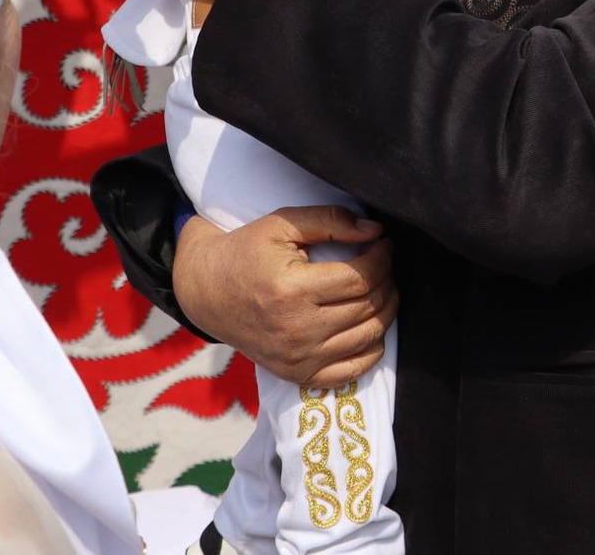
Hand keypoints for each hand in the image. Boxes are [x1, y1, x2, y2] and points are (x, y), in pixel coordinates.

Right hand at [174, 206, 396, 386]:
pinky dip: (372, 348)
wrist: (207, 292)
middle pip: (368, 307)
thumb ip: (330, 221)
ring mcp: (298, 358)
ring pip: (368, 337)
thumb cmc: (246, 252)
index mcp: (291, 291)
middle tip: (383, 262)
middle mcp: (296, 331)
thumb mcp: (282, 224)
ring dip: (386, 309)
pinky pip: (353, 371)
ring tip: (382, 287)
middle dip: (387, 279)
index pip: (361, 279)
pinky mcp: (298, 375)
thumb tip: (376, 230)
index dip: (382, 258)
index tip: (384, 243)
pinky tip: (371, 323)